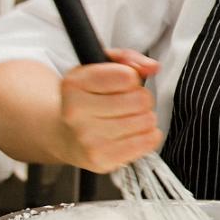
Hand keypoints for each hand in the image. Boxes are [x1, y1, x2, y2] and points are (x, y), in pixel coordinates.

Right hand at [57, 49, 161, 173]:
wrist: (66, 136)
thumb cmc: (89, 98)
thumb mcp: (100, 67)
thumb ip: (128, 59)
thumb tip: (153, 67)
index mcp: (74, 84)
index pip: (127, 76)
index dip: (132, 78)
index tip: (122, 83)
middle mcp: (75, 112)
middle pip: (141, 100)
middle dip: (141, 99)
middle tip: (127, 103)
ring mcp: (87, 139)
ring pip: (147, 121)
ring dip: (145, 118)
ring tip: (127, 118)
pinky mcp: (101, 160)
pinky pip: (147, 142)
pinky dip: (148, 136)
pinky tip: (132, 133)